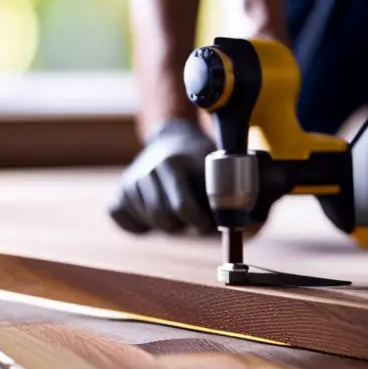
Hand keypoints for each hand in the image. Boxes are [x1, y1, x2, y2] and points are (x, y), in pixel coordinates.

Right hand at [107, 119, 216, 234]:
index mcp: (170, 164)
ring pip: (148, 223)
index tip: (206, 224)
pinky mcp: (118, 195)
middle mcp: (145, 172)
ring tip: (175, 212)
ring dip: (164, 225)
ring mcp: (128, 183)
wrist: (170, 141)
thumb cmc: (197, 160)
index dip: (198, 222)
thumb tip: (249, 226)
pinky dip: (140, 226)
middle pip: (164, 219)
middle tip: (190, 220)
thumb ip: (225, 193)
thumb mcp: (212, 166)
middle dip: (181, 225)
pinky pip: (127, 224)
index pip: (182, 207)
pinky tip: (153, 215)